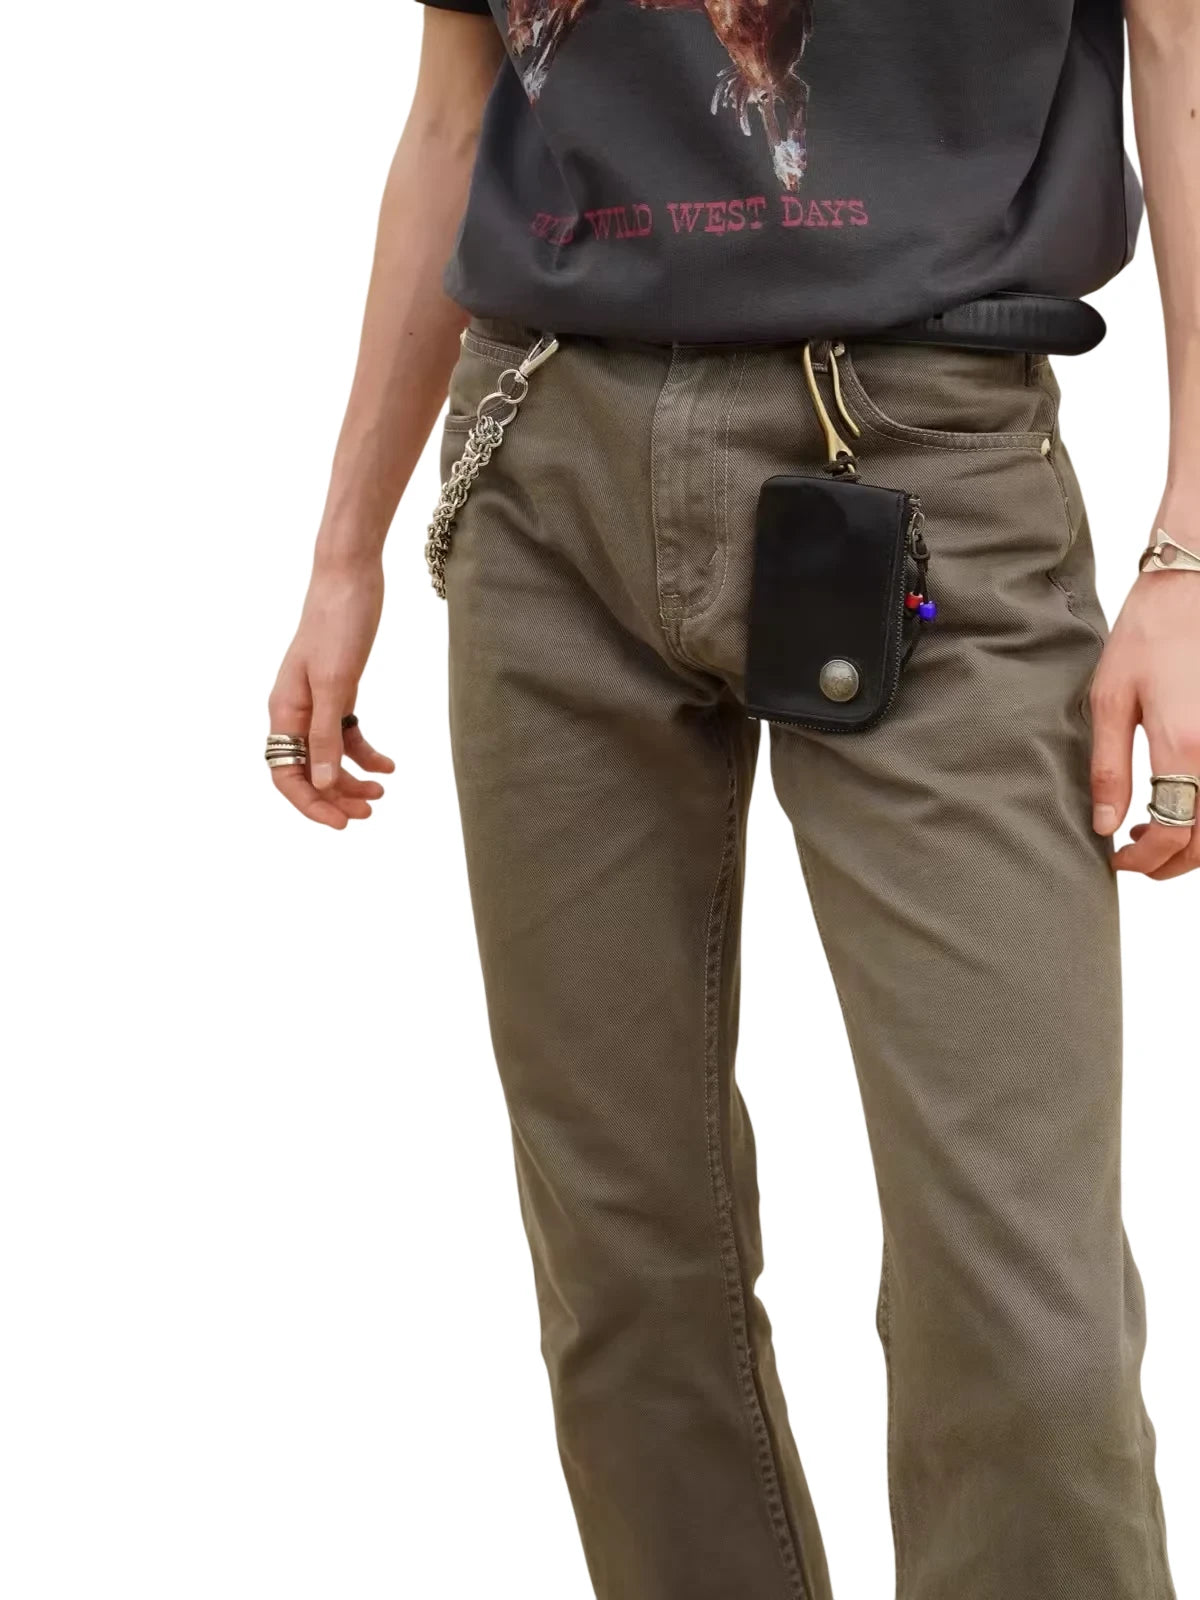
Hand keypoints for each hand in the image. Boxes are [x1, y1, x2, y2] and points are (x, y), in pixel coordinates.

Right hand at [267, 560, 395, 829]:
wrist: (351, 576)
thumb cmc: (338, 623)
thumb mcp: (336, 683)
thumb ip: (326, 735)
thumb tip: (322, 784)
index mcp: (283, 710)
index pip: (286, 774)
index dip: (310, 804)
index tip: (342, 823)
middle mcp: (294, 710)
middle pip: (307, 771)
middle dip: (335, 797)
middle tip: (368, 813)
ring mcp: (316, 701)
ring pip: (329, 756)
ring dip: (352, 778)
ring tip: (382, 792)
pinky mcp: (339, 691)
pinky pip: (346, 734)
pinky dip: (366, 752)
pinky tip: (390, 765)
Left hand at [1090, 535, 1199, 877]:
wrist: (1193, 587)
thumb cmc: (1147, 636)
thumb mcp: (1110, 700)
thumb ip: (1109, 769)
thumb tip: (1105, 826)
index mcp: (1185, 747)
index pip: (1173, 833)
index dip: (1144, 859)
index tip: (1117, 859)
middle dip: (1173, 862)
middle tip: (1137, 860)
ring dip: (1195, 841)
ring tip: (1156, 833)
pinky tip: (1181, 800)